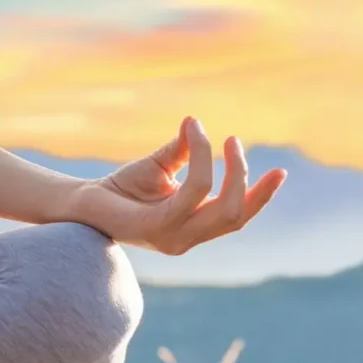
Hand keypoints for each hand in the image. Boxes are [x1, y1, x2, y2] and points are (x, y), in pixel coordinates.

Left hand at [73, 117, 286, 254]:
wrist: (82, 201)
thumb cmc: (121, 187)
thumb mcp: (160, 165)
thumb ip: (184, 151)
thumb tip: (197, 124)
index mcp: (193, 227)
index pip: (236, 216)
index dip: (260, 196)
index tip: (281, 171)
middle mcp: (186, 238)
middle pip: (236, 215)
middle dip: (245, 179)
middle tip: (235, 142)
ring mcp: (172, 237)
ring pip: (221, 207)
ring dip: (227, 168)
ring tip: (219, 137)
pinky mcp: (155, 227)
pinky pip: (192, 193)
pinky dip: (200, 160)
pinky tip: (193, 133)